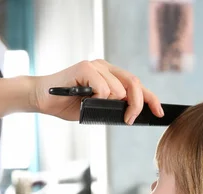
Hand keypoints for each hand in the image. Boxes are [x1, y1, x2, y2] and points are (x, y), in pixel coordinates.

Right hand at [32, 59, 163, 123]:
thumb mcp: (96, 108)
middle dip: (138, 103)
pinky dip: (99, 97)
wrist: (42, 99)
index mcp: (110, 75)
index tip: (159, 112)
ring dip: (113, 103)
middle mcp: (105, 67)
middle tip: (131, 119)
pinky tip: (88, 99)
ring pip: (119, 87)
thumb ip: (113, 107)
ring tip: (96, 106)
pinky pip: (103, 86)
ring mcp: (95, 66)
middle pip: (134, 83)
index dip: (151, 98)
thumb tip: (131, 114)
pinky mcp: (85, 67)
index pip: (137, 85)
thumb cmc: (68, 104)